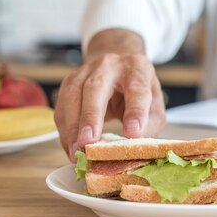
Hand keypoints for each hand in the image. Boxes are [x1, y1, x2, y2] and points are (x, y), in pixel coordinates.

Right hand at [54, 31, 165, 161]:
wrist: (118, 68)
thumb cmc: (137, 91)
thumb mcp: (154, 105)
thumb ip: (149, 125)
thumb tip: (135, 146)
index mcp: (137, 68)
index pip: (137, 89)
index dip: (135, 112)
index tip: (133, 134)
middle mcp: (109, 65)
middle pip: (96, 87)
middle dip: (91, 116)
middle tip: (88, 142)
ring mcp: (86, 71)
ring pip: (73, 96)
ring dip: (72, 127)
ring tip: (76, 151)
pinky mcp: (69, 82)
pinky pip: (62, 106)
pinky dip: (64, 129)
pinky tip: (70, 146)